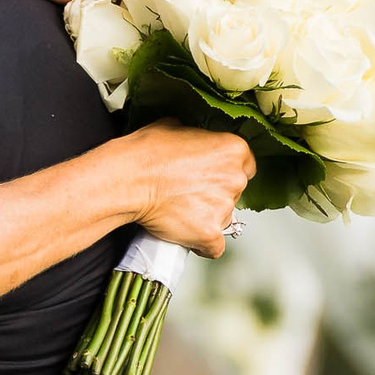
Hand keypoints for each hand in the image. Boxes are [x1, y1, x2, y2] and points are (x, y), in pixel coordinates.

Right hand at [124, 123, 255, 257]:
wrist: (127, 181)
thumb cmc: (145, 154)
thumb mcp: (172, 127)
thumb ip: (192, 135)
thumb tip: (188, 140)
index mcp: (232, 148)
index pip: (247, 164)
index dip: (227, 171)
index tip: (214, 176)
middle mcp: (235, 179)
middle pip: (236, 191)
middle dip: (216, 194)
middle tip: (190, 193)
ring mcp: (224, 209)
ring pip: (224, 219)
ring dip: (207, 217)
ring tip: (180, 211)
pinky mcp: (210, 234)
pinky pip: (214, 247)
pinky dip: (201, 244)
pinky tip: (186, 234)